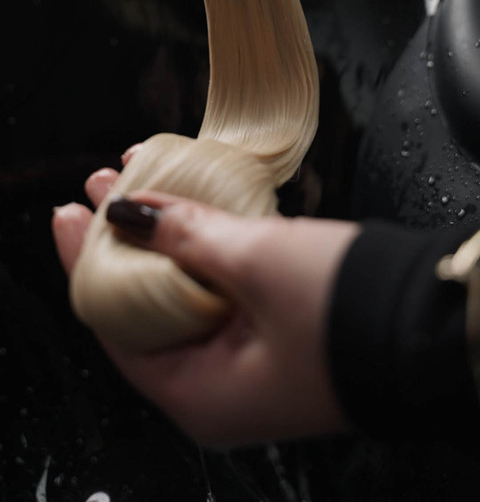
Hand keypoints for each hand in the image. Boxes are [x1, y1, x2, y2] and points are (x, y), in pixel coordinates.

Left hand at [53, 161, 358, 447]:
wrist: (434, 322)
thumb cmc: (349, 311)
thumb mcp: (253, 261)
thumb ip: (183, 235)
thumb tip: (125, 212)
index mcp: (199, 393)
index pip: (115, 326)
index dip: (86, 263)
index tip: (71, 213)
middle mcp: (217, 384)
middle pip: (146, 305)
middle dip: (125, 238)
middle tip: (105, 184)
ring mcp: (248, 356)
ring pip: (184, 288)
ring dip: (166, 231)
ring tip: (141, 175)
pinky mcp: (274, 327)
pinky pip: (220, 284)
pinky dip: (204, 241)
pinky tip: (193, 198)